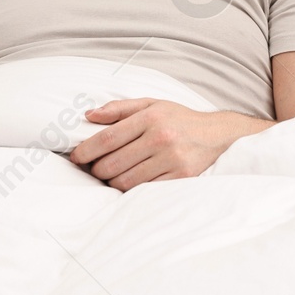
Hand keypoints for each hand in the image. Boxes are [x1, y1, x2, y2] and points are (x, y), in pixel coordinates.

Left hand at [69, 99, 265, 190]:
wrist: (219, 135)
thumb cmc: (180, 119)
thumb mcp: (153, 104)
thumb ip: (120, 109)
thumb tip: (89, 116)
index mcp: (151, 117)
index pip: (107, 138)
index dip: (85, 151)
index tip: (76, 157)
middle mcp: (161, 138)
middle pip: (112, 164)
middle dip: (97, 170)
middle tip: (95, 168)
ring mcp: (172, 160)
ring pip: (125, 182)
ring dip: (113, 182)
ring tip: (113, 175)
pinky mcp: (180, 178)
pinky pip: (144, 190)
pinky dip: (132, 189)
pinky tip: (132, 181)